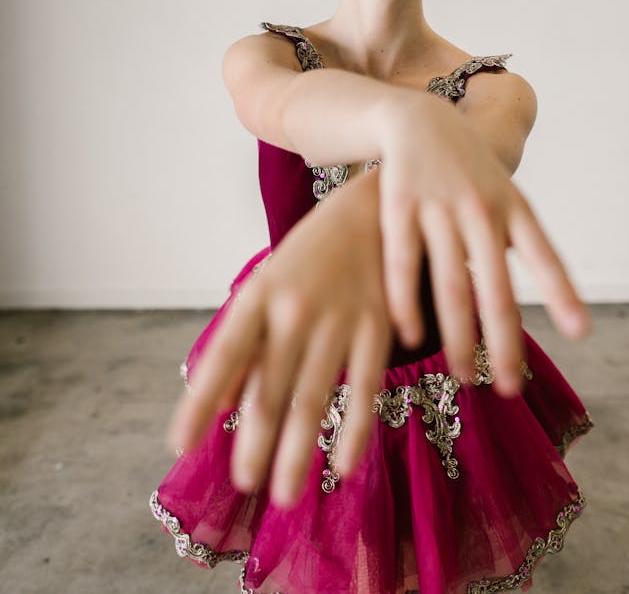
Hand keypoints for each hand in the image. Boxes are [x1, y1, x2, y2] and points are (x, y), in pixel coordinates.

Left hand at [168, 168, 390, 508]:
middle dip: (254, 442)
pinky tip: (343, 466)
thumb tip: (216, 405)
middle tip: (243, 483)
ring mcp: (339, 318)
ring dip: (298, 451)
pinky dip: (354, 430)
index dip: (199, 401)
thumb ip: (246, 343)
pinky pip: (366, 386)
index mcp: (260, 293)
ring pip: (314, 396)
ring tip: (283, 494)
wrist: (374, 205)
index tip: (179, 445)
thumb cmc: (312, 251)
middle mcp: (295, 307)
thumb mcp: (269, 282)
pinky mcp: (379, 326)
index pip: (223, 353)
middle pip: (269, 386)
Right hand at [377, 94, 589, 393]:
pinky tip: (410, 338)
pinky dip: (408, 304)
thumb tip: (564, 304)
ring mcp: (440, 205)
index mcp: (515, 207)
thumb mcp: (505, 196)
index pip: (544, 255)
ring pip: (452, 284)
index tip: (581, 332)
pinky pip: (404, 264)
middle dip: (505, 342)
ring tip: (465, 375)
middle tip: (510, 388)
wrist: (419, 120)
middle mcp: (482, 207)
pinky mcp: (399, 205)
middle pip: (496, 287)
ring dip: (459, 336)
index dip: (563, 293)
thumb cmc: (471, 172)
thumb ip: (523, 244)